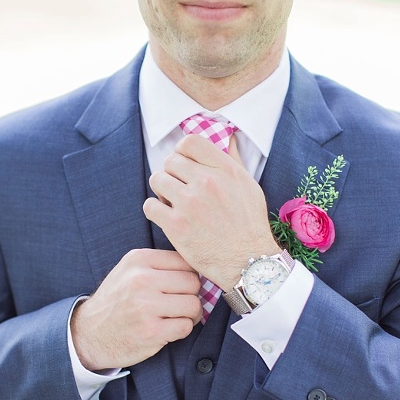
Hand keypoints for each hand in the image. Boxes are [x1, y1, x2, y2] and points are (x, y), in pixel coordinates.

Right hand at [71, 249, 201, 370]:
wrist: (90, 334)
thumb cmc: (117, 301)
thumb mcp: (129, 271)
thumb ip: (159, 264)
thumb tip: (198, 265)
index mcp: (138, 260)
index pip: (184, 261)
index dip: (188, 276)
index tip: (180, 287)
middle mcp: (141, 280)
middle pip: (193, 283)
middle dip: (192, 295)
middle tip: (180, 304)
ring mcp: (145, 306)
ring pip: (193, 305)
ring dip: (190, 315)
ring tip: (175, 316)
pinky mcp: (151, 331)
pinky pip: (186, 326)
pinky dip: (181, 330)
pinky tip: (167, 329)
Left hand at [143, 134, 279, 290]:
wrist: (248, 262)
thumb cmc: (250, 225)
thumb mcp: (249, 186)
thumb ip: (234, 160)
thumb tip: (227, 138)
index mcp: (225, 169)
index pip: (190, 142)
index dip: (182, 152)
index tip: (184, 165)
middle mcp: (207, 182)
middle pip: (171, 161)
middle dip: (172, 173)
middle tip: (179, 188)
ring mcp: (190, 203)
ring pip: (157, 180)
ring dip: (162, 190)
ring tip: (172, 202)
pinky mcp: (176, 225)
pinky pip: (150, 206)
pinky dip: (155, 210)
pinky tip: (166, 217)